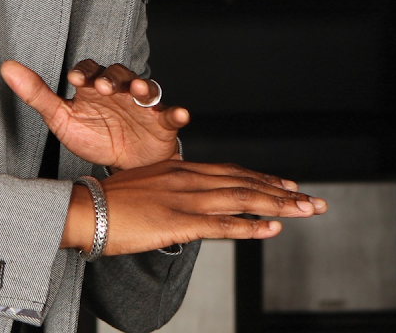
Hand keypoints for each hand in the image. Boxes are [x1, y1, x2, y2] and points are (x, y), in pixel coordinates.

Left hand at [1, 59, 187, 169]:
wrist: (124, 169)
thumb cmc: (92, 137)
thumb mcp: (61, 118)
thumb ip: (36, 93)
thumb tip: (6, 67)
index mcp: (95, 88)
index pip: (89, 70)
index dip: (84, 73)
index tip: (74, 81)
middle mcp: (119, 91)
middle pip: (118, 74)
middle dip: (112, 78)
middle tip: (103, 87)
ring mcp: (143, 106)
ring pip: (145, 88)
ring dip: (143, 86)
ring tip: (138, 91)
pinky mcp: (163, 123)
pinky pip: (172, 114)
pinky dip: (177, 112)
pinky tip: (180, 114)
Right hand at [61, 159, 327, 253]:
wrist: (83, 207)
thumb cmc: (108, 201)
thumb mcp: (145, 187)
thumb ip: (170, 191)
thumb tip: (188, 206)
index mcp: (178, 168)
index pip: (230, 172)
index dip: (261, 178)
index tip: (286, 184)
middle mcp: (186, 178)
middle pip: (243, 182)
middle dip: (281, 192)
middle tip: (312, 200)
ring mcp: (183, 198)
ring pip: (240, 199)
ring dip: (277, 205)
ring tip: (306, 210)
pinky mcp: (177, 220)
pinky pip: (221, 224)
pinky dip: (249, 226)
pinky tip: (271, 228)